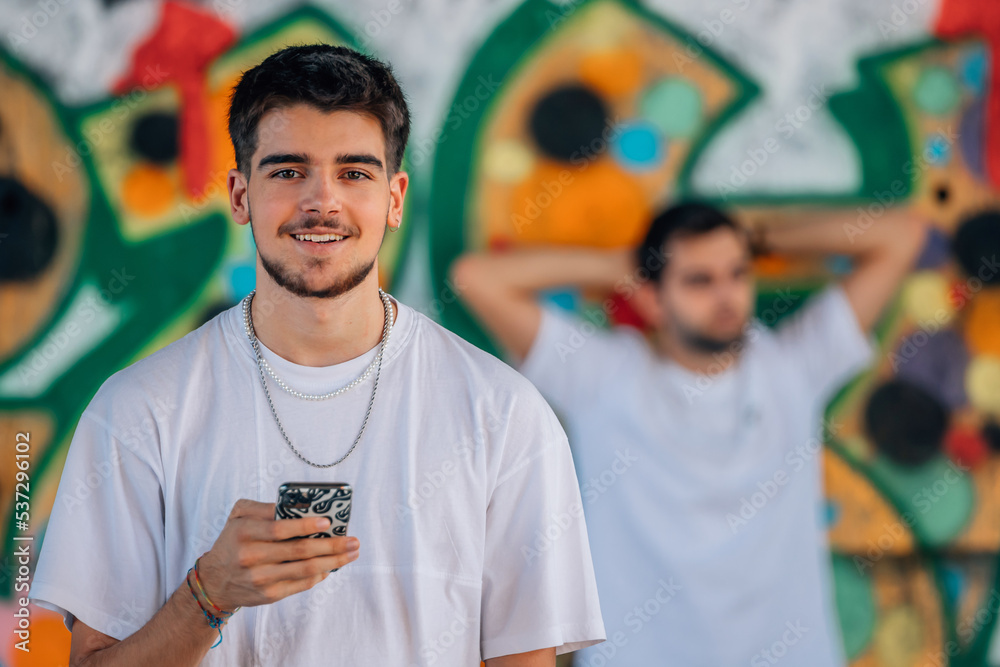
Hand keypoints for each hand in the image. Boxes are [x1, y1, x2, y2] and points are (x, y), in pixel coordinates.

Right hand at [197, 499, 360, 610]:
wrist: (214, 581)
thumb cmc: (234, 540)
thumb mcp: (239, 516)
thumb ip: (264, 507)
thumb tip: (298, 506)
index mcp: (244, 532)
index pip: (279, 529)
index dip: (305, 526)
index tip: (328, 522)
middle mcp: (252, 557)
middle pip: (299, 551)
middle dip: (332, 545)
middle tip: (354, 540)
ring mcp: (261, 578)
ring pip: (305, 569)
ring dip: (334, 561)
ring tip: (352, 553)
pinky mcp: (269, 595)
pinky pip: (301, 584)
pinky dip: (320, 574)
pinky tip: (333, 566)